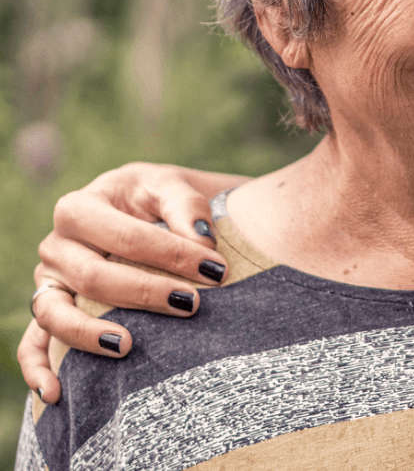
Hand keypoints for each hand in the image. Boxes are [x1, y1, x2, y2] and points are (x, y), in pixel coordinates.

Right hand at [22, 163, 240, 401]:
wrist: (141, 206)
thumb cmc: (155, 198)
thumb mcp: (170, 186)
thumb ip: (185, 207)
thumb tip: (202, 242)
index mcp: (81, 207)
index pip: (123, 235)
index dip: (170, 254)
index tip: (215, 270)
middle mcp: (56, 246)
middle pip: (92, 276)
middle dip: (144, 293)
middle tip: (192, 304)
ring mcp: (49, 282)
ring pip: (55, 313)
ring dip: (88, 334)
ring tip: (128, 347)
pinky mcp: (50, 310)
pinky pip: (33, 345)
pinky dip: (37, 370)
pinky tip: (58, 392)